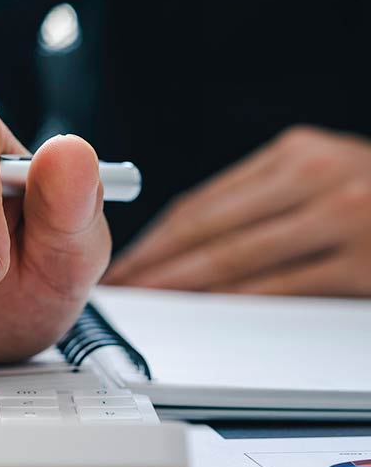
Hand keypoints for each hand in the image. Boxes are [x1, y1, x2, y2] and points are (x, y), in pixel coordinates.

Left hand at [105, 126, 370, 295]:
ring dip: (184, 285)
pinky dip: (236, 301)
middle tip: (119, 286)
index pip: (205, 200)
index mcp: (299, 154)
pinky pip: (282, 287)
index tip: (123, 258)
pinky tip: (208, 312)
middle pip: (210, 228)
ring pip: (238, 259)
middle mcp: (319, 177)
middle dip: (157, 262)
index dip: (156, 235)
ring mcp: (345, 219)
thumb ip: (267, 195)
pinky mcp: (365, 264)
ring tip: (150, 302)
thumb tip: (187, 237)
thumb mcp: (326, 173)